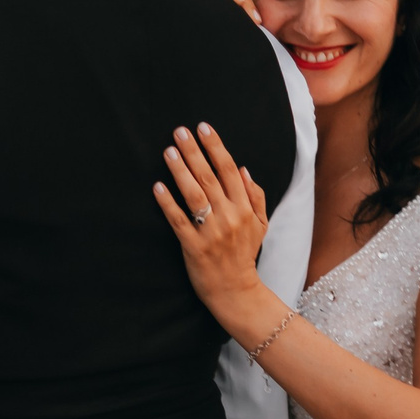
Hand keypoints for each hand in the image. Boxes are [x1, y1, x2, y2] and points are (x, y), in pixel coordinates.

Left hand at [154, 123, 275, 328]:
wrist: (235, 290)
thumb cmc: (245, 255)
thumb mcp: (261, 225)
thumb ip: (256, 196)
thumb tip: (243, 169)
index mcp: (245, 208)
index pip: (229, 170)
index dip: (216, 147)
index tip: (204, 128)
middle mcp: (229, 216)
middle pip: (209, 177)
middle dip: (194, 151)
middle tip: (180, 131)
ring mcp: (211, 231)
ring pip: (194, 195)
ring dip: (180, 171)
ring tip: (169, 151)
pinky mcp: (193, 246)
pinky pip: (179, 220)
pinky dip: (168, 202)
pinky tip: (158, 186)